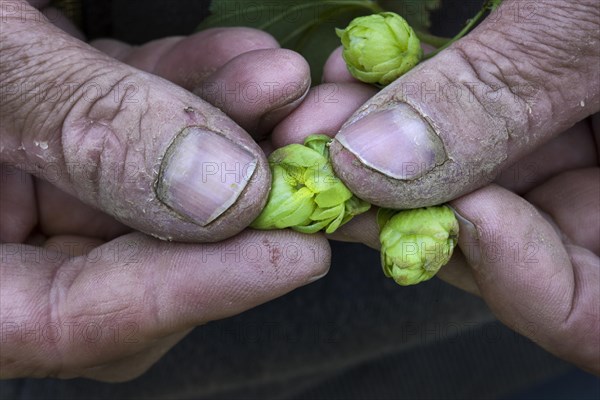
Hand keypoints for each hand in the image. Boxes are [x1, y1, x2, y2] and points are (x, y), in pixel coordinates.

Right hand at [0, 1, 327, 380]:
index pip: (76, 320)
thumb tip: (222, 194)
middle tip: (317, 152)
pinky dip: (197, 93)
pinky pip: (142, 127)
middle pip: (137, 258)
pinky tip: (248, 64)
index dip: (195, 292)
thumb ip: (82, 127)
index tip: (298, 256)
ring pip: (156, 188)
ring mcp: (33, 186)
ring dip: (235, 135)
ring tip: (289, 87)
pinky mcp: (62, 130)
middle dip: (241, 205)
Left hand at [269, 0, 598, 372]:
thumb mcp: (598, 15)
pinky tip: (357, 78)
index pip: (597, 314)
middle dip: (412, 206)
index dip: (525, 284)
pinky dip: (409, 107)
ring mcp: (572, 134)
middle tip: (328, 165)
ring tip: (326, 112)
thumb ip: (507, 90)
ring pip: (473, 180)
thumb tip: (380, 165)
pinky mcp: (532, 88)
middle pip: (513, 241)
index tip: (449, 219)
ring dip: (389, 155)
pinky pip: (463, 122)